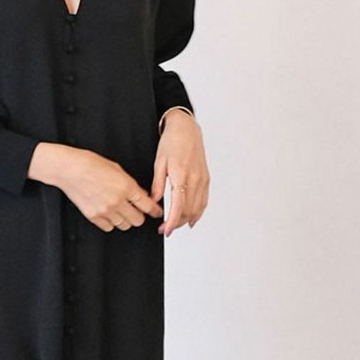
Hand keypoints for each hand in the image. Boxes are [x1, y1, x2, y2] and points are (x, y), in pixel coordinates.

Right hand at [34, 144, 163, 231]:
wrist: (69, 169)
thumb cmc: (90, 164)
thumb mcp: (118, 169)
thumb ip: (131, 185)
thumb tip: (141, 196)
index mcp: (126, 186)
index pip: (147, 205)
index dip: (155, 211)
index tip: (156, 212)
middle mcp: (117, 201)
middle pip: (138, 220)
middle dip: (139, 216)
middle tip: (137, 211)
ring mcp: (105, 210)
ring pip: (124, 226)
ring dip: (125, 220)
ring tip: (120, 210)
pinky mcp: (94, 216)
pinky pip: (109, 228)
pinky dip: (111, 223)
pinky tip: (109, 213)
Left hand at [152, 111, 208, 235]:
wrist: (187, 128)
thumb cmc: (172, 142)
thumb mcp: (159, 162)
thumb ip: (157, 184)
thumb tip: (153, 202)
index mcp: (182, 174)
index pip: (178, 205)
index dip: (172, 221)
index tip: (166, 230)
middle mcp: (195, 179)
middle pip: (188, 210)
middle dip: (177, 223)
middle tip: (164, 229)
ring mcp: (203, 180)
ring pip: (197, 208)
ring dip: (186, 220)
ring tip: (174, 225)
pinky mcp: (206, 179)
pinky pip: (203, 201)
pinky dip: (197, 213)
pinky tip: (190, 219)